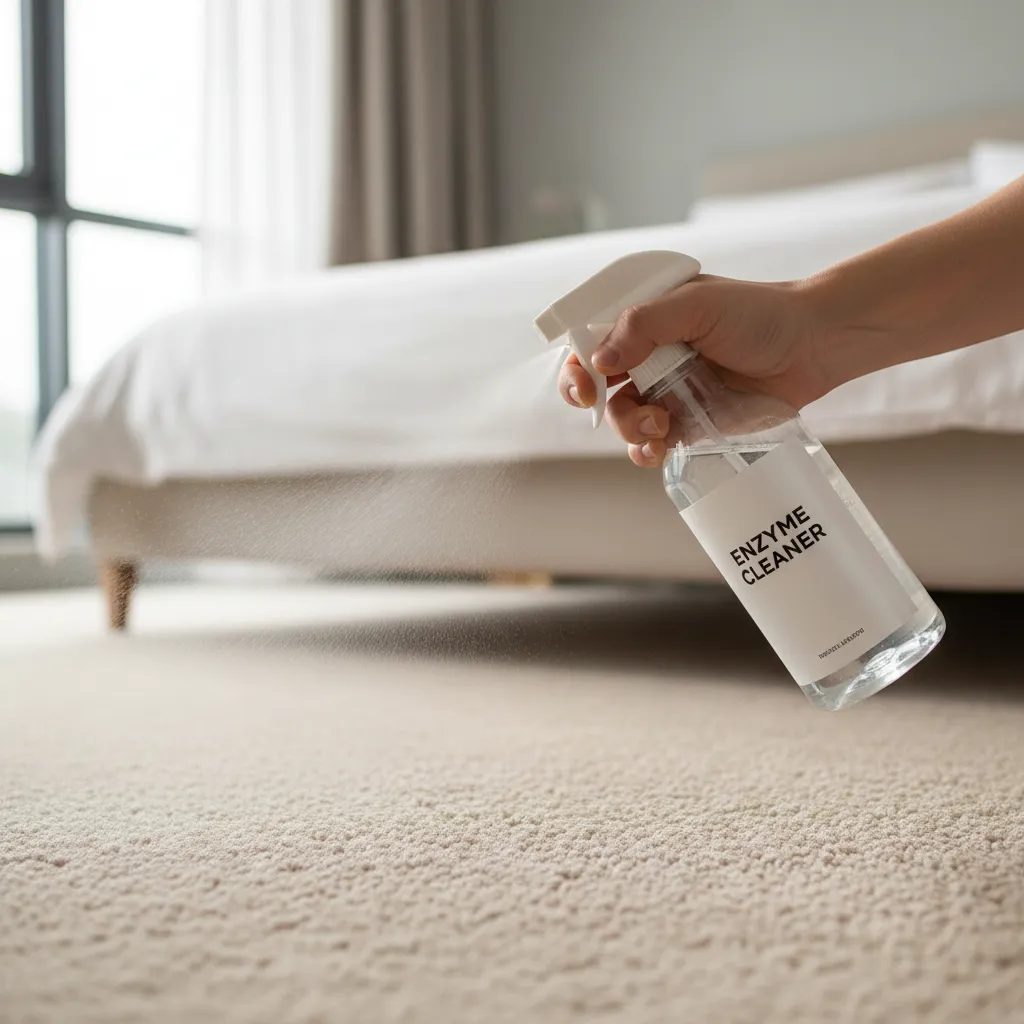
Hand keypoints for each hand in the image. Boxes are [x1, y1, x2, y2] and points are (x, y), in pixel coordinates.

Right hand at [558, 274, 839, 466]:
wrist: (815, 344)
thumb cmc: (761, 313)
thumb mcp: (697, 304)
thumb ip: (645, 325)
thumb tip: (598, 360)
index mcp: (645, 321)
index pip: (591, 340)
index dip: (577, 361)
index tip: (584, 380)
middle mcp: (650, 356)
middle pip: (597, 384)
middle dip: (590, 398)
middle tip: (596, 402)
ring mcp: (667, 391)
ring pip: (622, 418)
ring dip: (626, 426)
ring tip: (655, 424)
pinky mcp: (689, 423)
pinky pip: (652, 444)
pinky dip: (645, 451)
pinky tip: (656, 448)